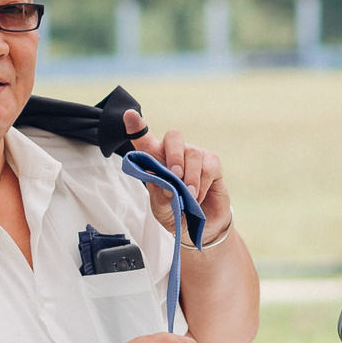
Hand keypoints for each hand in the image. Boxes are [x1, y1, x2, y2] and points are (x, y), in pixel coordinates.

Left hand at [123, 110, 234, 243]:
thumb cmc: (177, 213)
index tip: (129, 116)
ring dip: (190, 177)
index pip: (144, 140)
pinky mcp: (212, 164)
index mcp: (156, 160)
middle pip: (174, 136)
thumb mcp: (163, 210)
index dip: (137, 127)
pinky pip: (208, 167)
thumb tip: (166, 186)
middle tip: (175, 176)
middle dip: (173, 155)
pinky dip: (202, 185)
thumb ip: (161, 198)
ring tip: (189, 196)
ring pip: (193, 153)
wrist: (202, 226)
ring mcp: (196, 156)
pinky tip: (197, 197)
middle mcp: (176, 153)